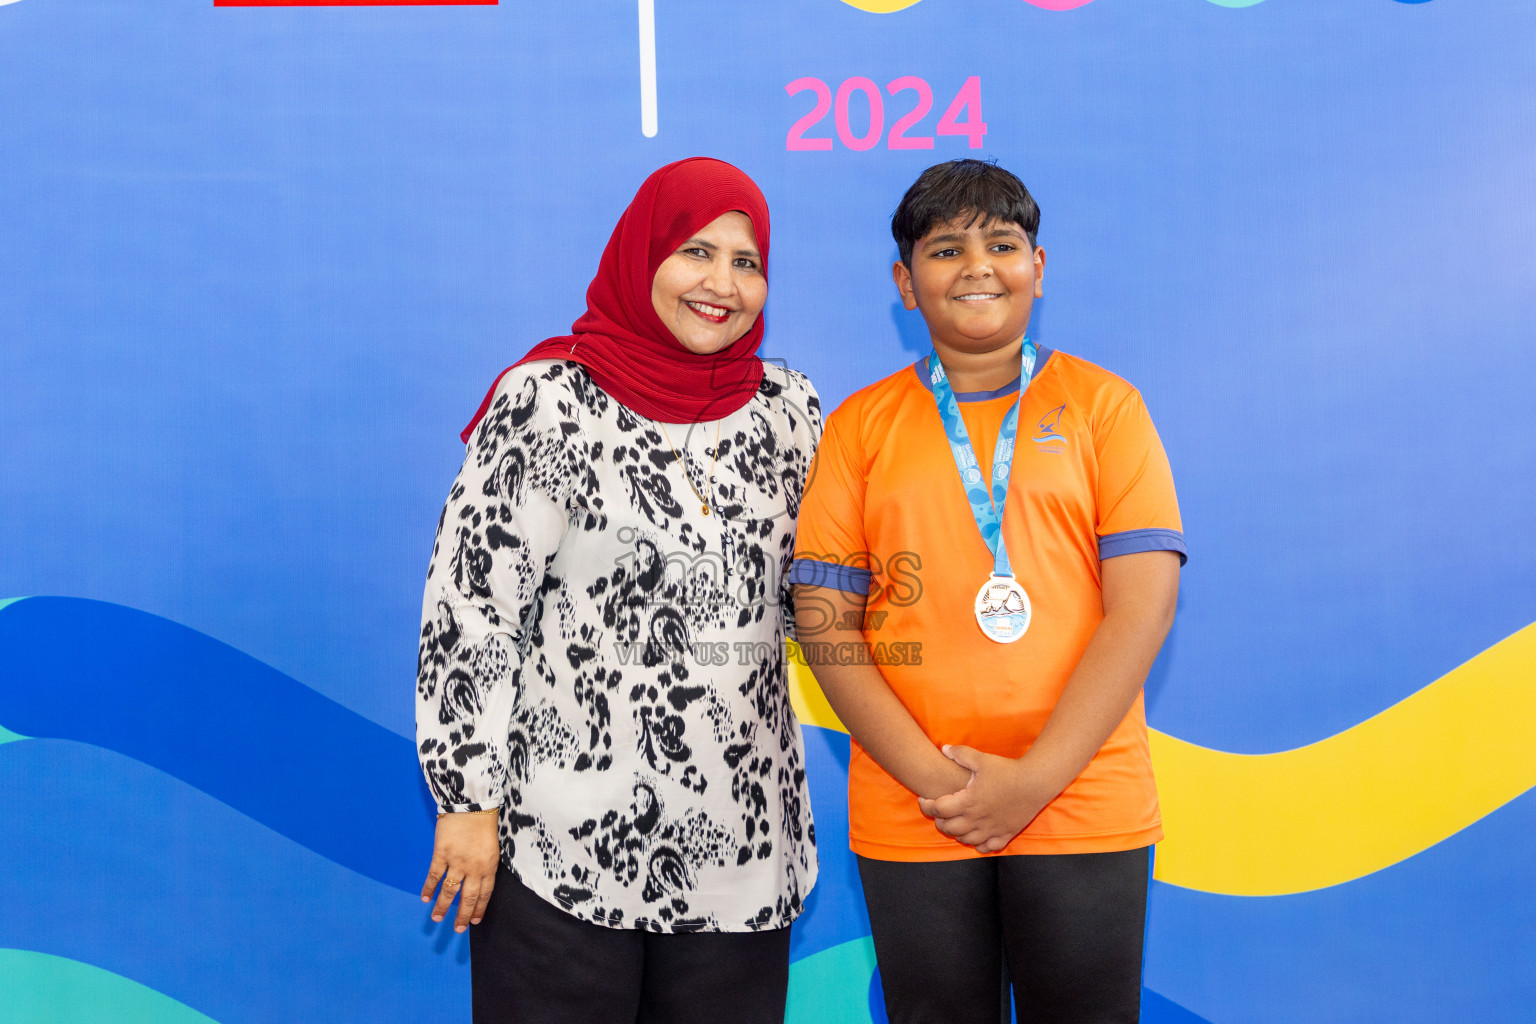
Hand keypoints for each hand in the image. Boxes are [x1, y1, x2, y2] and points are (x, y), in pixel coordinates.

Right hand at [421, 810, 500, 931]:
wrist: (471, 805)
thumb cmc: (483, 824)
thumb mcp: (492, 848)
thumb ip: (485, 866)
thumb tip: (477, 883)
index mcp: (488, 866)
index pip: (484, 894)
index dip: (479, 908)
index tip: (474, 921)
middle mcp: (473, 868)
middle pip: (467, 898)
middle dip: (462, 916)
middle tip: (458, 929)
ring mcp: (456, 862)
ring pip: (449, 891)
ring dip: (442, 907)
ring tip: (437, 918)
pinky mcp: (442, 854)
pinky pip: (434, 876)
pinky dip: (429, 888)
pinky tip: (425, 898)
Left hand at [916, 746, 1052, 853]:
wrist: (1036, 782)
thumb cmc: (1008, 770)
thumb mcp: (981, 759)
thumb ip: (960, 754)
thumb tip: (943, 749)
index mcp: (968, 802)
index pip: (938, 810)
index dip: (926, 805)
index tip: (924, 799)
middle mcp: (977, 819)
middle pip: (948, 828)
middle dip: (939, 821)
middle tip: (939, 812)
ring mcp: (991, 829)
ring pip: (966, 840)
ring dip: (956, 833)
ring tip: (956, 822)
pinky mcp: (1006, 834)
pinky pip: (987, 847)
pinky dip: (978, 844)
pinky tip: (977, 835)